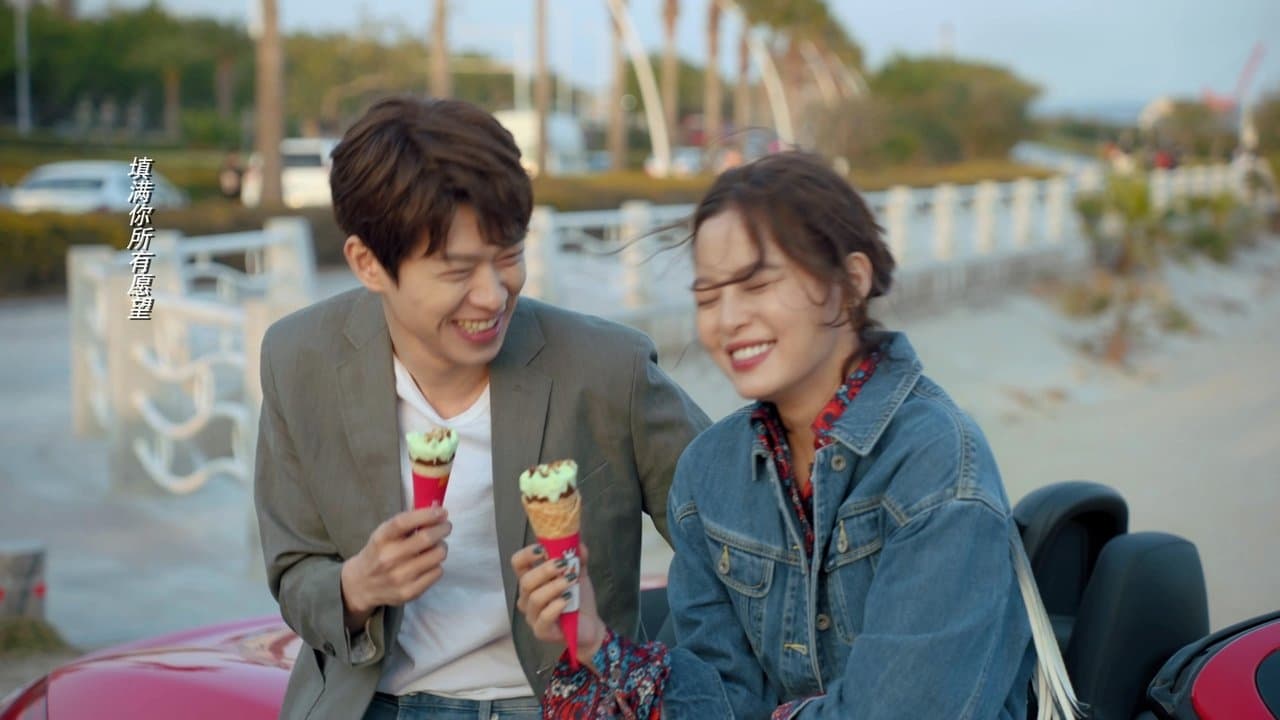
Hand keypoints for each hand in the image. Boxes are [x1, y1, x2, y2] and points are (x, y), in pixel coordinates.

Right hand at [340, 506, 451, 630]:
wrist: (362, 585)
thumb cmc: (379, 552)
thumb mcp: (385, 534)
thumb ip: (408, 523)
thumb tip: (437, 511)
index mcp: (381, 539)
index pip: (404, 522)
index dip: (427, 515)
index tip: (442, 511)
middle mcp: (389, 558)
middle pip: (426, 539)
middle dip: (442, 529)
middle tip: (446, 526)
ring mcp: (399, 577)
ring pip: (437, 556)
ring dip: (442, 547)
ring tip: (437, 546)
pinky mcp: (409, 592)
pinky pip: (437, 573)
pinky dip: (437, 565)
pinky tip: (429, 564)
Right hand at [512, 542, 606, 661]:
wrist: (590, 626)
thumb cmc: (578, 600)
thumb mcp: (579, 574)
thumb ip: (578, 558)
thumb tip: (579, 544)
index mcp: (532, 581)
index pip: (518, 564)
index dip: (527, 554)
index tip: (543, 549)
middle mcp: (527, 598)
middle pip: (525, 581)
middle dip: (545, 570)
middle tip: (564, 564)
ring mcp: (532, 616)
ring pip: (535, 598)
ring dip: (554, 586)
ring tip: (571, 581)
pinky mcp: (541, 631)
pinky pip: (543, 617)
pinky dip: (556, 606)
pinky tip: (568, 599)